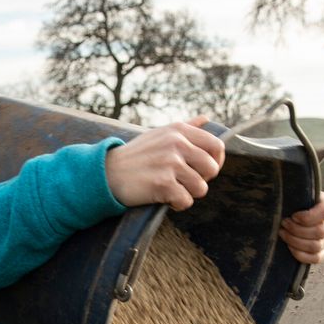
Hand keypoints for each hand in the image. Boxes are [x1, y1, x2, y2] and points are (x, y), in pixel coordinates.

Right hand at [104, 117, 225, 210]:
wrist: (107, 173)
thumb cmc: (135, 156)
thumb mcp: (159, 134)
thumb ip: (185, 127)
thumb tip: (206, 119)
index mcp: (179, 130)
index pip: (216, 146)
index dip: (216, 162)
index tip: (204, 171)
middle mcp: (176, 143)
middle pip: (212, 169)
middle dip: (201, 180)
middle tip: (184, 183)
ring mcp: (170, 163)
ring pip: (201, 188)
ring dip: (188, 194)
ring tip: (171, 189)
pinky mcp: (163, 183)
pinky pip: (186, 201)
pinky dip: (176, 204)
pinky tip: (164, 198)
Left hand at [279, 191, 323, 263]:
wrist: (287, 214)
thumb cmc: (288, 203)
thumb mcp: (292, 194)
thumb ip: (292, 194)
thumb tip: (285, 197)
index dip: (308, 216)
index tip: (293, 216)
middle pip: (320, 231)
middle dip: (297, 230)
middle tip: (283, 224)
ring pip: (316, 246)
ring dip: (295, 241)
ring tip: (283, 234)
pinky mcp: (322, 251)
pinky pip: (316, 258)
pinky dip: (301, 255)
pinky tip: (289, 247)